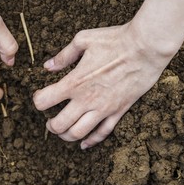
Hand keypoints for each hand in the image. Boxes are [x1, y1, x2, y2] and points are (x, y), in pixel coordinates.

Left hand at [33, 23, 175, 148]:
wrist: (146, 47)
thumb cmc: (115, 40)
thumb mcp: (83, 40)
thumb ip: (64, 55)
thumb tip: (48, 66)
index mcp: (74, 82)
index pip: (44, 101)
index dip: (38, 100)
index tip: (40, 97)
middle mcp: (86, 99)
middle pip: (60, 125)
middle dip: (50, 126)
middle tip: (49, 122)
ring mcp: (103, 108)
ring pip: (79, 133)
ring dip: (66, 136)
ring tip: (63, 131)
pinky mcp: (119, 111)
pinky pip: (103, 133)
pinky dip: (91, 141)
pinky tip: (84, 144)